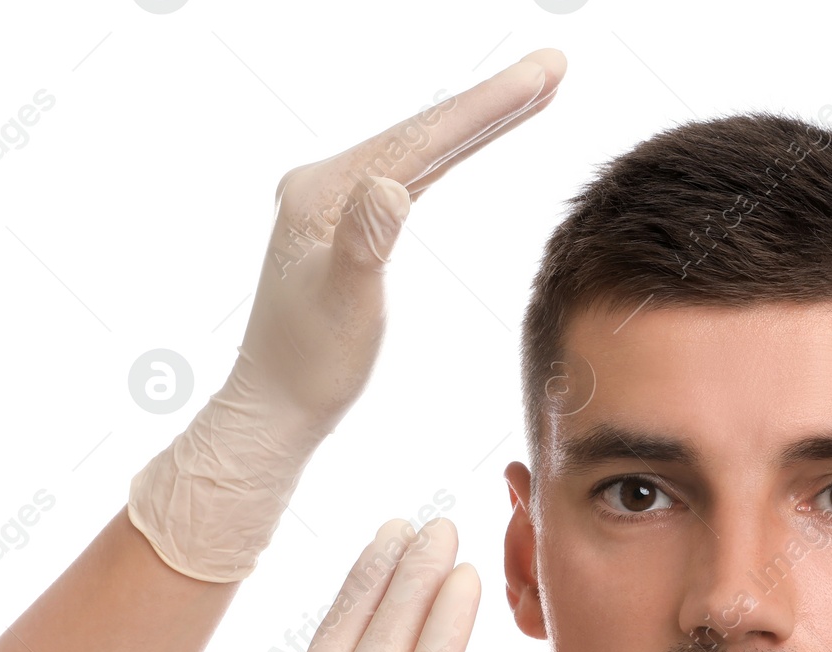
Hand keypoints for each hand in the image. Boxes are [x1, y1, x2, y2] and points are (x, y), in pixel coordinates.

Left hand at [232, 48, 563, 429]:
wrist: (277, 404)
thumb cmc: (311, 364)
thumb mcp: (345, 304)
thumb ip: (366, 241)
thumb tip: (392, 184)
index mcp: (324, 193)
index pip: (421, 139)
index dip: (488, 104)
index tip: (542, 73)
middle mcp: (329, 184)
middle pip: (427, 131)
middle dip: (494, 99)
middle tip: (554, 66)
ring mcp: (340, 202)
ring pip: (426, 148)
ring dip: (481, 119)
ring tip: (536, 92)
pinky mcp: (352, 222)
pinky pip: (417, 174)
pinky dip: (455, 152)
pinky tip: (477, 139)